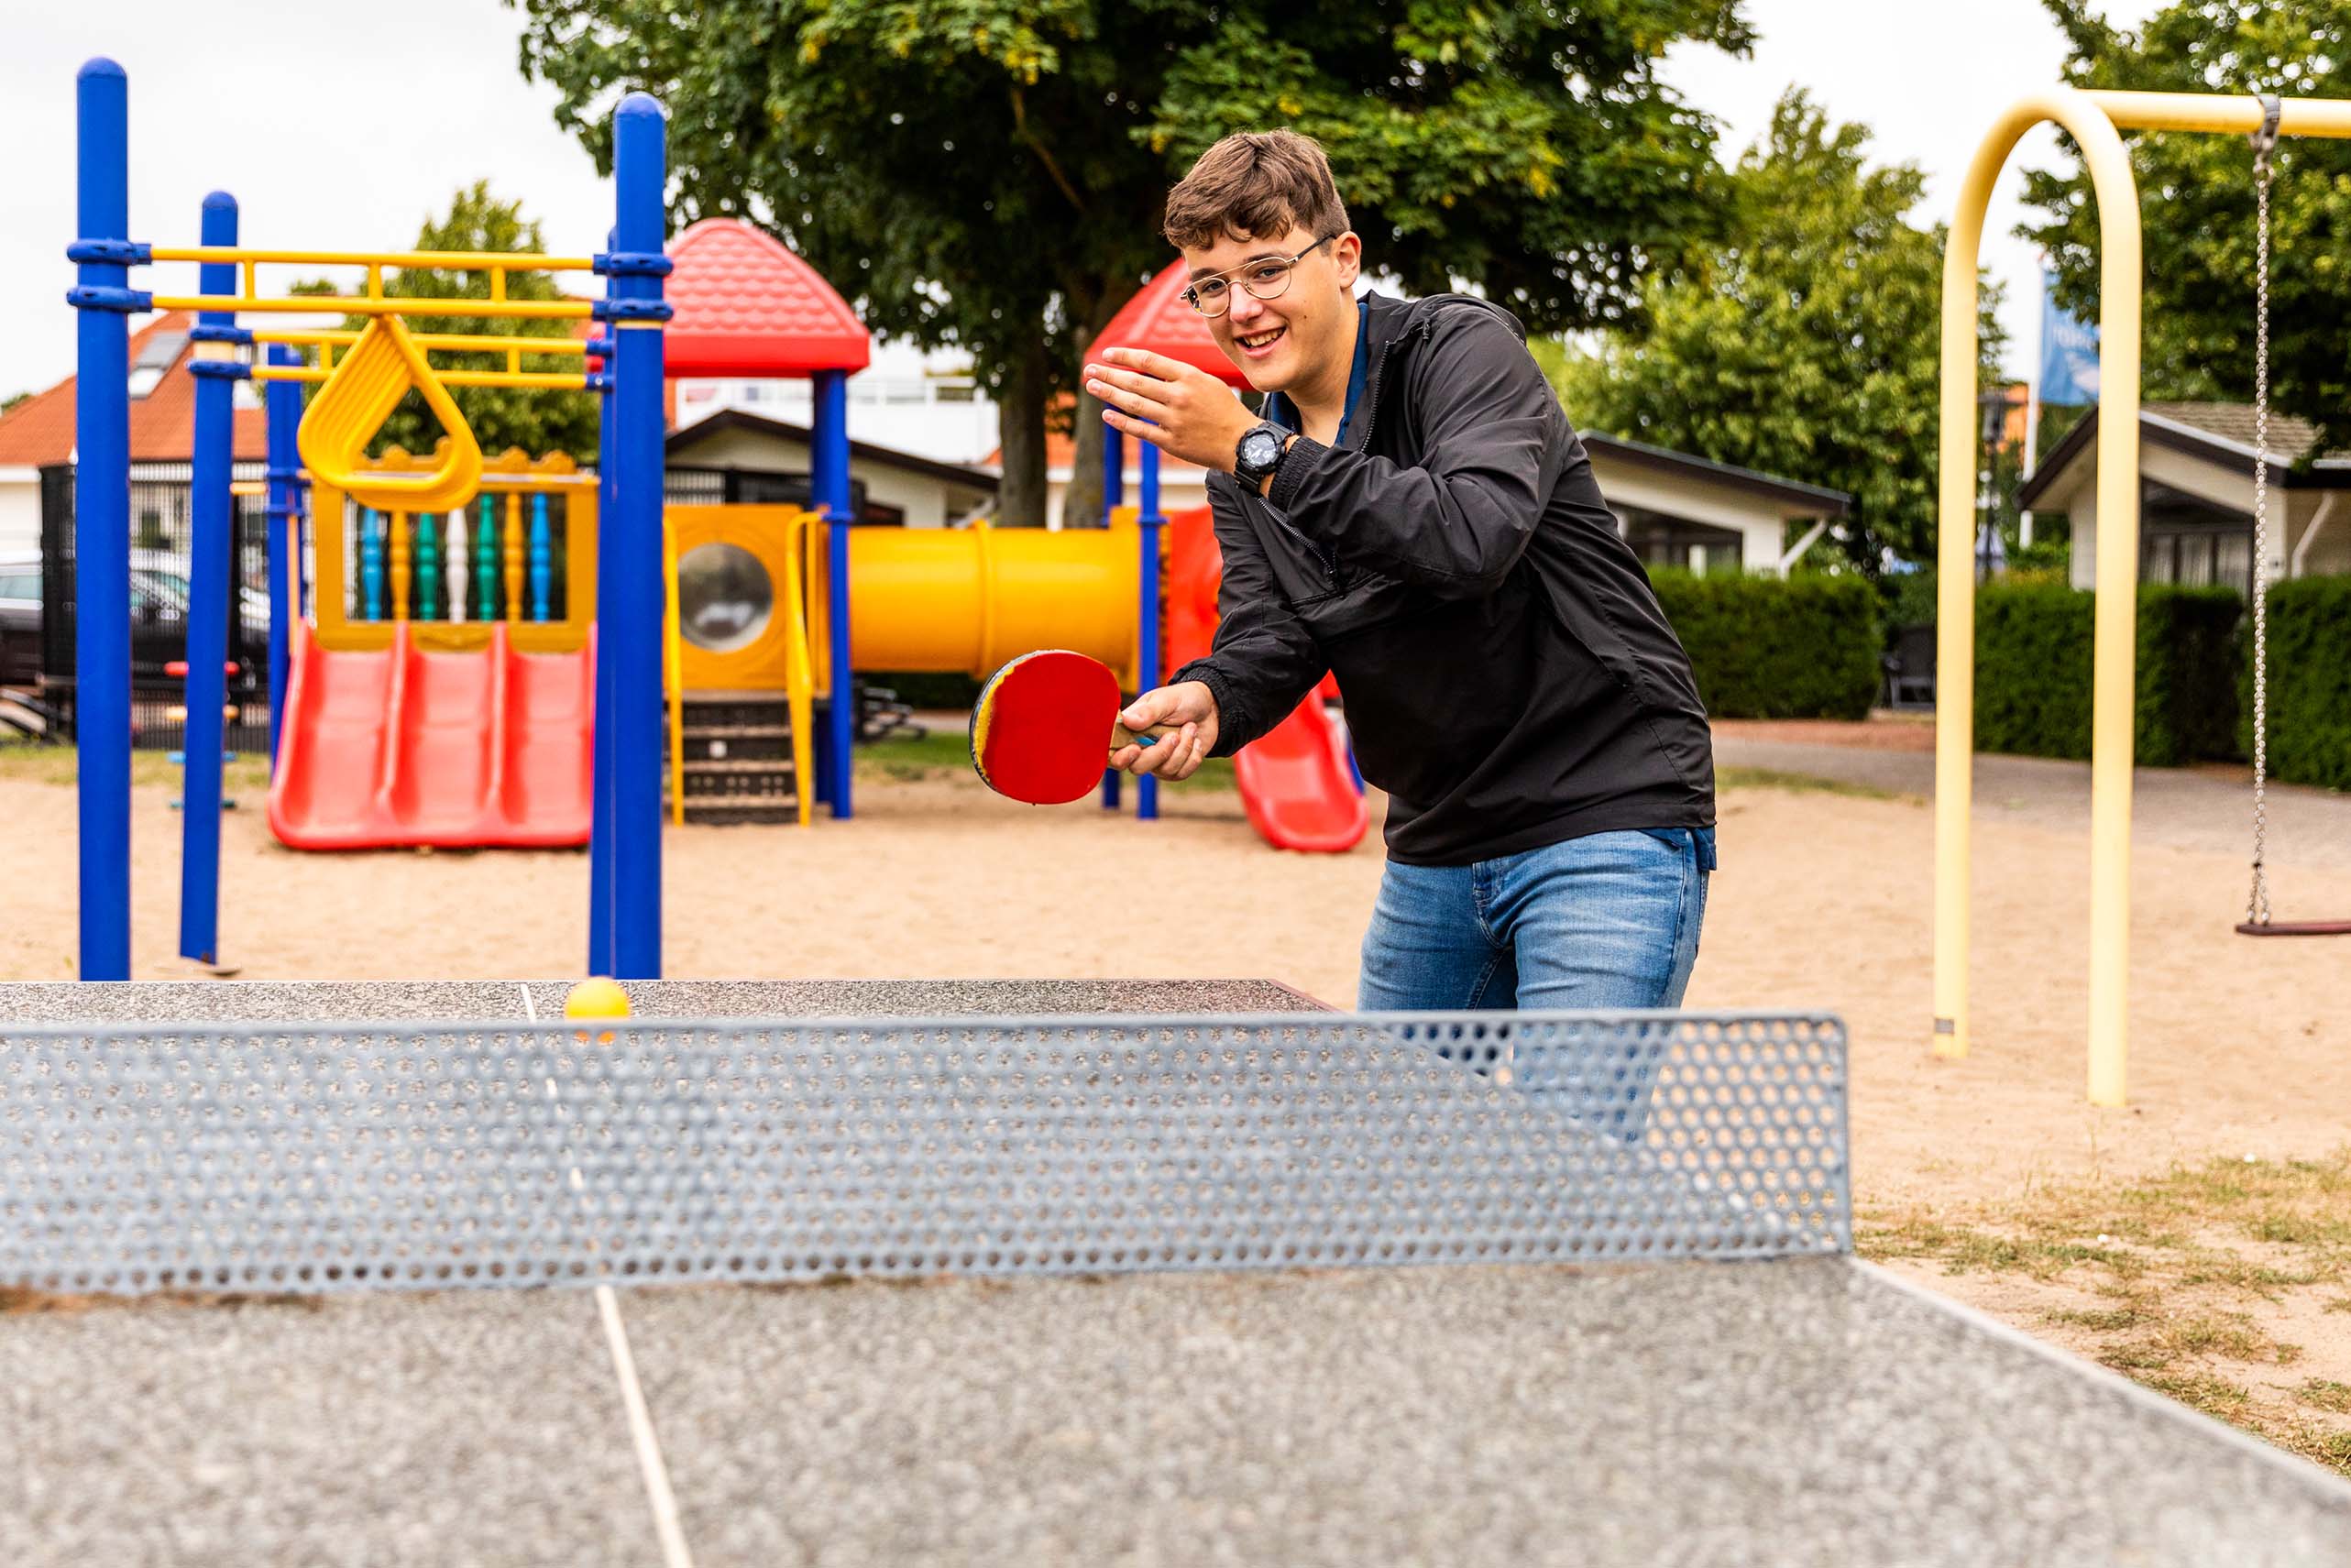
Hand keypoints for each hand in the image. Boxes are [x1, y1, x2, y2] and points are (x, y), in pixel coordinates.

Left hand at [1084, 348, 1259, 472]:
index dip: (1124, 356)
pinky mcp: (1171, 442)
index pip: (1148, 361)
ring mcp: (1174, 420)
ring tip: (1092, 386)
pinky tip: (1107, 415)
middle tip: (1089, 369)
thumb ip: (1178, 375)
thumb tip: (1146, 369)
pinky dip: (1121, 422)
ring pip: (1133, 404)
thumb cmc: (1224, 409)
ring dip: (1109, 394)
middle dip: (1109, 374)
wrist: (1242, 443)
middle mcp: (1179, 396)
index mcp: (1189, 377)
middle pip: (1135, 382)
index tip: (1107, 353)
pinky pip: (1140, 430)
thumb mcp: (1207, 381)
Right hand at [1110, 680, 1218, 780]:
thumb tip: (1128, 720)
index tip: (1135, 749)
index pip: (1112, 751)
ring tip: (1190, 728)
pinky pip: (1179, 774)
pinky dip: (1192, 757)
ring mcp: (1157, 760)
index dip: (1119, 757)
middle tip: (1174, 735)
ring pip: (1163, 771)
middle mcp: (1140, 747)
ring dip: (1182, 750)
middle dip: (1159, 754)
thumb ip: (1148, 711)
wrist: (1211, 707)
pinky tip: (1195, 741)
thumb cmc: (1183, 699)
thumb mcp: (1167, 699)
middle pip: (1137, 768)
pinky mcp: (1174, 768)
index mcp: (1130, 728)